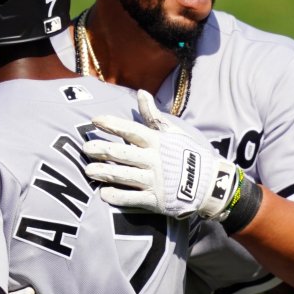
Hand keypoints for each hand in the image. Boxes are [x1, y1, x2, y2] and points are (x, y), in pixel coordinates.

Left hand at [85, 89, 238, 219]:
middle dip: (101, 150)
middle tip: (84, 148)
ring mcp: (153, 181)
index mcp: (157, 142)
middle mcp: (153, 160)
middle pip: (122, 154)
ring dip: (103, 172)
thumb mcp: (173, 132)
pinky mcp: (154, 200)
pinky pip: (131, 198)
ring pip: (122, 176)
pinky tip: (103, 194)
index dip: (113, 124)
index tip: (95, 120)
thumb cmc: (187, 155)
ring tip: (88, 170)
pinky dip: (117, 196)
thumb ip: (153, 115)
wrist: (209, 184)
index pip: (131, 130)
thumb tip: (141, 93)